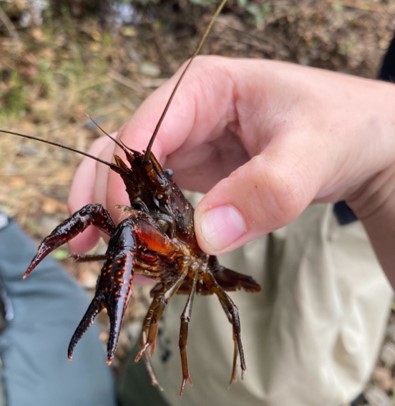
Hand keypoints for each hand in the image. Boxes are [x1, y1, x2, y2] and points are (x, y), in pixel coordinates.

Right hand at [68, 56, 394, 283]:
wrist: (356, 140)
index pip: (142, 132)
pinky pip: (161, 199)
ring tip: (109, 259)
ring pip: (136, 181)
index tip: (123, 230)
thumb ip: (266, 191)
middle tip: (88, 246)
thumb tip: (208, 234)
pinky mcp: (197, 173)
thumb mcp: (311, 153)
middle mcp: (185, 114)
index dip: (121, 180)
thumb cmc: (337, 127)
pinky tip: (147, 254)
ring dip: (120, 218)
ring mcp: (189, 145)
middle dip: (101, 198)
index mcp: (201, 88)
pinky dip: (150, 226)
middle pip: (124, 155)